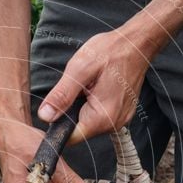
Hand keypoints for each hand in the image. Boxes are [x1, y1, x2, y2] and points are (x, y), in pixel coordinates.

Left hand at [37, 28, 150, 143]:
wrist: (137, 44)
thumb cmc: (111, 51)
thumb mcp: (79, 69)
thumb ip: (62, 95)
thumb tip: (45, 116)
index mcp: (102, 117)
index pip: (71, 138)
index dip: (58, 126)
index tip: (57, 106)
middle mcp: (113, 124)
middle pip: (79, 131)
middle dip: (71, 112)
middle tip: (78, 88)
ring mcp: (119, 120)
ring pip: (88, 123)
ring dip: (81, 107)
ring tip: (89, 86)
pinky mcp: (120, 114)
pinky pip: (98, 117)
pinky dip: (92, 105)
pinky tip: (96, 88)